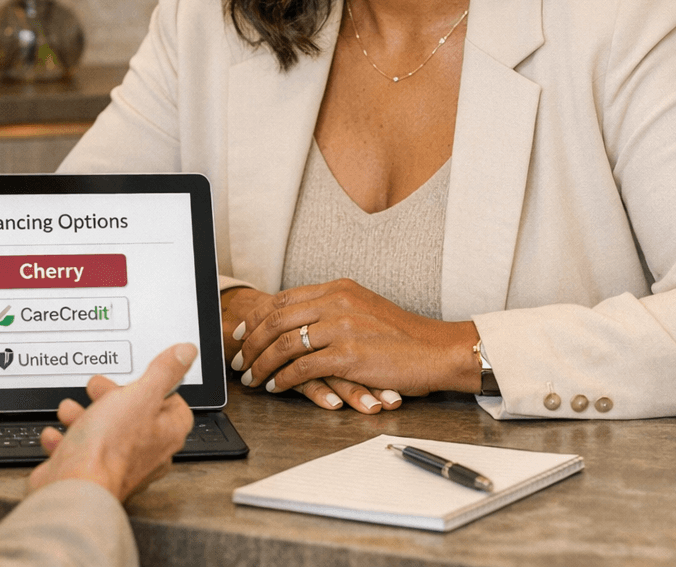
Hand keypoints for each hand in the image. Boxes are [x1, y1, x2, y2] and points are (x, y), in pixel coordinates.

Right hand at [27, 343, 195, 501]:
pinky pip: (80, 455)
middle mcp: (148, 454)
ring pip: (105, 434)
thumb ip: (164, 372)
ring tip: (70, 409)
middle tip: (97, 389)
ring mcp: (119, 468)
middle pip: (135, 416)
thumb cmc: (109, 446)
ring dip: (84, 417)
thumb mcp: (141, 395)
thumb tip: (186, 352)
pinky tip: (57, 435)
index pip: (173, 403)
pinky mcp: (92, 477)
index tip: (138, 377)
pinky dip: (67, 442)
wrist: (74, 487)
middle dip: (110, 398)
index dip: (154, 386)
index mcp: (167, 433)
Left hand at [231, 279, 479, 405]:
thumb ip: (334, 309)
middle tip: (238, 360)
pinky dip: (284, 379)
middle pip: (276, 319)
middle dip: (251, 342)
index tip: (241, 332)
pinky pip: (303, 367)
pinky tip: (277, 388)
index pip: (283, 299)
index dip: (256, 317)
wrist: (437, 350)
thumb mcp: (364, 308)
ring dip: (262, 364)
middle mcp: (336, 301)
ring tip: (252, 378)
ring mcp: (342, 327)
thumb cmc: (403, 335)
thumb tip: (302, 321)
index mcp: (338, 288)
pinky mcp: (349, 355)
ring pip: (285, 344)